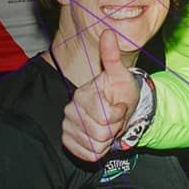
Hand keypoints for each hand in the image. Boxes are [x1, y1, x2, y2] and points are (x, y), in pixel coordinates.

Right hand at [60, 30, 137, 162]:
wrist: (118, 108)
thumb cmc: (120, 91)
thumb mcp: (121, 74)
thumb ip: (112, 56)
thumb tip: (108, 32)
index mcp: (81, 94)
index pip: (104, 115)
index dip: (118, 113)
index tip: (120, 105)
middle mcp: (70, 111)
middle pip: (101, 133)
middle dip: (114, 127)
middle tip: (115, 117)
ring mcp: (67, 127)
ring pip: (96, 146)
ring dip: (108, 139)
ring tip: (108, 126)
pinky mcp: (68, 142)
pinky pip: (89, 156)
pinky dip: (99, 150)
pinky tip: (100, 137)